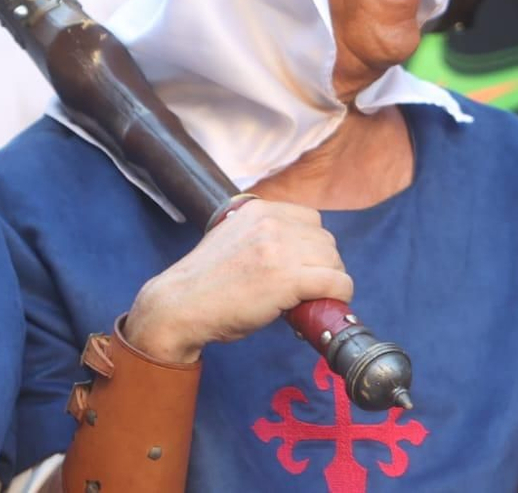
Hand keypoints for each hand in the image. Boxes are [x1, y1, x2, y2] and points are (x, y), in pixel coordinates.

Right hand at [124, 200, 351, 364]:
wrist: (179, 306)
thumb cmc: (204, 283)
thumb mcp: (233, 240)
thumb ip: (262, 236)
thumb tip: (294, 252)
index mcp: (259, 210)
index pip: (311, 221)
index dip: (312, 248)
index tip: (306, 267)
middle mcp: (272, 223)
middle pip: (325, 241)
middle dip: (323, 266)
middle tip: (310, 290)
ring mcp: (280, 249)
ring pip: (333, 261)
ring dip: (330, 281)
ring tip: (312, 300)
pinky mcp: (287, 278)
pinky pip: (335, 282)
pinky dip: (338, 295)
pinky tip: (324, 306)